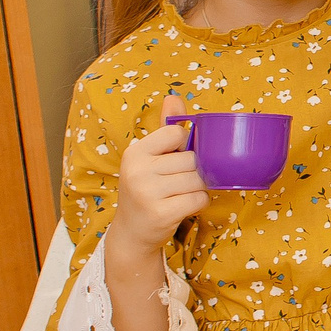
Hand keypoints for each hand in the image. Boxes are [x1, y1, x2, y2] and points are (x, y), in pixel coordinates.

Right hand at [113, 92, 209, 250]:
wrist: (131, 232)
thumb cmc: (146, 189)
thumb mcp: (149, 158)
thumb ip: (165, 130)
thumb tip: (173, 97)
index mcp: (134, 152)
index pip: (177, 133)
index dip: (186, 145)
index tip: (177, 158)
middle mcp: (137, 171)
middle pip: (192, 159)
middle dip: (194, 171)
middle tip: (179, 183)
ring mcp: (147, 193)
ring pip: (199, 180)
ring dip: (198, 188)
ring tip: (180, 194)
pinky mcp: (161, 213)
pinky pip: (200, 199)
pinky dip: (199, 203)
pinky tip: (183, 206)